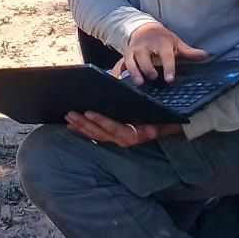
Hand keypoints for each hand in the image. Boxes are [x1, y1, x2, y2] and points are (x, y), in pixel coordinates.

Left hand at [65, 109, 180, 147]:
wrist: (170, 125)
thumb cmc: (162, 115)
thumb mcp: (156, 111)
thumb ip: (142, 107)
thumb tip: (121, 96)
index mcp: (136, 134)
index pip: (115, 128)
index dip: (101, 121)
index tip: (88, 112)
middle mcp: (126, 141)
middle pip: (101, 133)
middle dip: (84, 123)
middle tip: (70, 113)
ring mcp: (119, 141)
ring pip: (97, 136)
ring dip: (81, 127)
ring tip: (68, 117)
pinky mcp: (114, 139)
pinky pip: (97, 137)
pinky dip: (84, 132)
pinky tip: (72, 127)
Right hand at [121, 23, 209, 84]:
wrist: (144, 29)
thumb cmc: (162, 38)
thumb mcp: (176, 42)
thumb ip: (189, 52)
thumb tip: (205, 55)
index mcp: (160, 43)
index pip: (165, 56)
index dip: (168, 68)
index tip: (169, 79)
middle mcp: (145, 46)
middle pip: (144, 57)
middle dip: (148, 68)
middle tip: (153, 78)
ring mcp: (133, 51)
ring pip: (130, 61)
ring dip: (133, 71)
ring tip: (139, 82)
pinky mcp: (126, 55)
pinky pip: (119, 63)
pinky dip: (117, 71)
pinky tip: (116, 79)